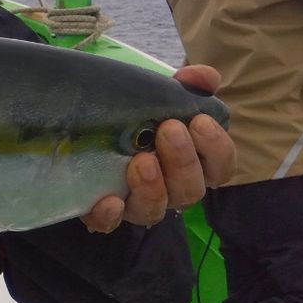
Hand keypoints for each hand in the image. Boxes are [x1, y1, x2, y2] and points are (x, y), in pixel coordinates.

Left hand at [80, 64, 234, 232]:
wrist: (81, 134)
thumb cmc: (134, 119)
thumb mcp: (158, 97)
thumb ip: (185, 86)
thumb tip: (205, 77)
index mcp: (192, 164)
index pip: (221, 168)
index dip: (217, 149)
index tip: (200, 121)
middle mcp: (169, 189)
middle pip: (191, 190)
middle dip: (183, 160)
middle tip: (168, 129)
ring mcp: (136, 203)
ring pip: (155, 211)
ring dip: (153, 188)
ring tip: (142, 161)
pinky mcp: (102, 213)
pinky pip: (108, 225)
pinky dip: (109, 216)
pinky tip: (109, 201)